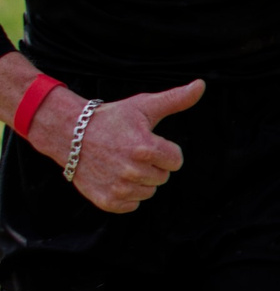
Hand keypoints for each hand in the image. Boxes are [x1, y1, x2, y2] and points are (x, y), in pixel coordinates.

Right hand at [45, 81, 201, 213]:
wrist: (68, 134)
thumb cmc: (111, 119)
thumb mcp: (144, 106)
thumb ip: (176, 99)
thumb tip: (201, 84)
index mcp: (145, 148)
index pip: (176, 161)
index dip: (165, 151)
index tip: (147, 142)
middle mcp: (132, 171)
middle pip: (163, 177)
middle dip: (153, 165)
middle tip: (131, 152)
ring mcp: (118, 188)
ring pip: (148, 192)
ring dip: (140, 180)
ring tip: (121, 163)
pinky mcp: (107, 200)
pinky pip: (132, 205)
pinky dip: (126, 195)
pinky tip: (113, 177)